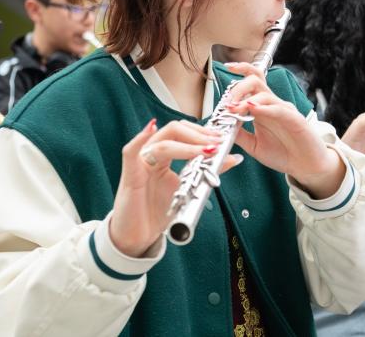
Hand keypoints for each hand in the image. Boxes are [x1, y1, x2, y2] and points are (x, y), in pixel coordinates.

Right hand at [110, 119, 242, 256]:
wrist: (139, 236)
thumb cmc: (158, 212)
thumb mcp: (188, 188)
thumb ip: (207, 171)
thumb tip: (234, 158)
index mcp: (164, 155)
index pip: (183, 132)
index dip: (203, 132)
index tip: (222, 137)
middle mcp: (152, 154)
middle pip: (173, 131)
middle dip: (198, 135)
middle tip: (217, 142)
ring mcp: (140, 163)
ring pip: (162, 143)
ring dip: (187, 144)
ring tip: (207, 150)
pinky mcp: (130, 175)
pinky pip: (131, 152)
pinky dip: (140, 139)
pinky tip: (151, 128)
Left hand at [223, 62, 345, 199]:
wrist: (306, 166)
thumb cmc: (283, 154)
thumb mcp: (253, 145)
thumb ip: (239, 134)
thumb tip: (221, 125)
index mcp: (262, 107)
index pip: (252, 81)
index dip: (240, 70)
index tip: (226, 68)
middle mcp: (272, 104)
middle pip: (256, 80)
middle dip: (238, 87)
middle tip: (226, 103)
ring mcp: (284, 110)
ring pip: (264, 93)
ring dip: (246, 99)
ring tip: (234, 109)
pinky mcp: (295, 119)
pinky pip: (278, 109)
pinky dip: (264, 108)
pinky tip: (253, 109)